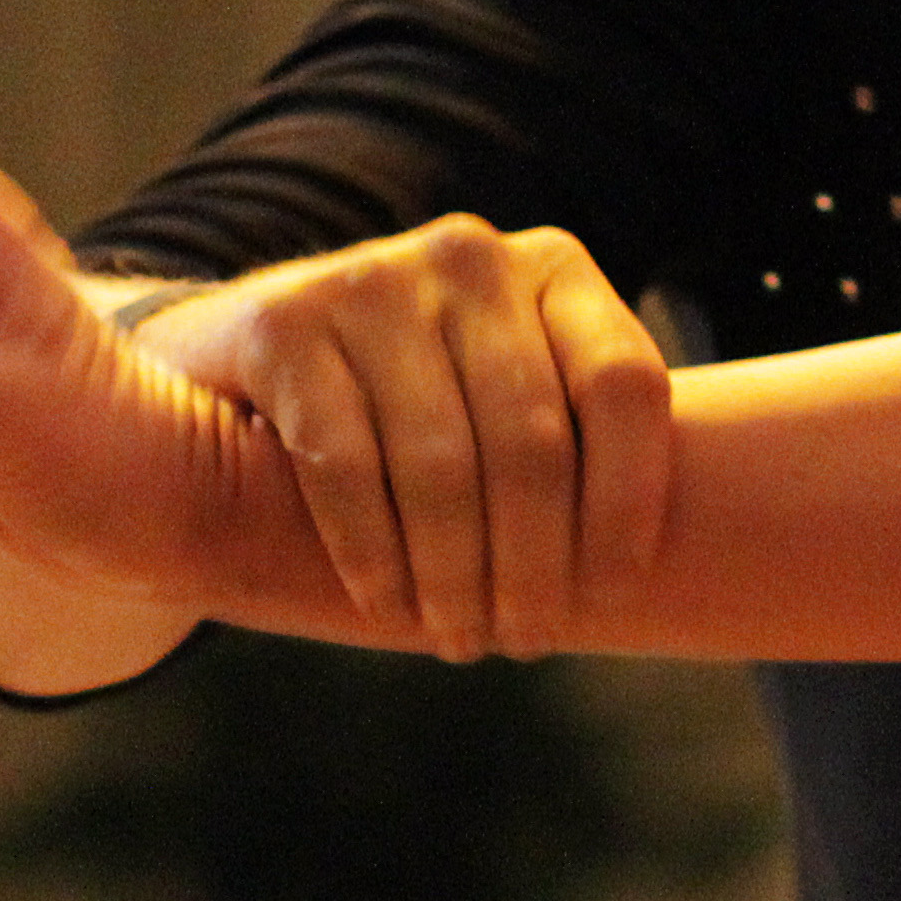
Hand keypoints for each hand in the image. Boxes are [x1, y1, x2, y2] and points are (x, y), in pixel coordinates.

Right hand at [129, 220, 669, 661]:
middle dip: (533, 563)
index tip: (616, 593)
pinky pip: (344, 465)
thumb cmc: (416, 393)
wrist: (247, 348)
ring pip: (441, 464)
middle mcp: (473, 258)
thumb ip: (570, 440)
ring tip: (461, 638)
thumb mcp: (505, 385)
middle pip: (532, 441)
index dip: (629, 499)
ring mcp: (375, 281)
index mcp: (555, 267)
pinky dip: (373, 551)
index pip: (623, 386)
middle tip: (525, 642)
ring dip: (455, 574)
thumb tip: (653, 578)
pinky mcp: (286, 325)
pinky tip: (387, 603)